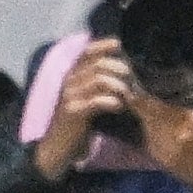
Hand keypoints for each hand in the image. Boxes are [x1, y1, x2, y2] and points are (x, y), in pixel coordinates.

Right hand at [31, 43, 137, 178]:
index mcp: (72, 75)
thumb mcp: (88, 97)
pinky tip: (119, 107)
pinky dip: (112, 101)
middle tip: (133, 82)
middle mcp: (69, 81)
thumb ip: (100, 82)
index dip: (103, 45)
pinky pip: (97, 100)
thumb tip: (126, 68)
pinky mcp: (73, 112)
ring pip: (99, 79)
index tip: (119, 45)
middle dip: (121, 69)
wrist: (58, 146)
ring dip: (120, 86)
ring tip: (128, 96)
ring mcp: (69, 96)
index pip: (86, 52)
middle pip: (98, 64)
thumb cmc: (78, 121)